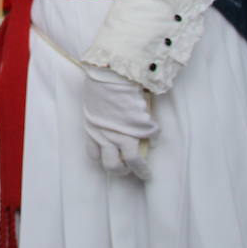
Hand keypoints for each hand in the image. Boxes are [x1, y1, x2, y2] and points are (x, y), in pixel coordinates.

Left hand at [81, 64, 157, 178]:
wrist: (112, 74)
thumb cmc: (101, 84)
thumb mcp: (93, 105)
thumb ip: (100, 120)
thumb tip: (110, 127)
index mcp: (92, 130)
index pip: (94, 155)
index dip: (103, 158)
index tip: (111, 158)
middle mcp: (106, 136)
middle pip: (112, 165)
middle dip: (121, 171)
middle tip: (128, 169)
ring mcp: (124, 133)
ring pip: (133, 161)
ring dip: (141, 169)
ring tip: (145, 173)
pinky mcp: (141, 126)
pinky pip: (151, 138)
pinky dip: (154, 140)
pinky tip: (154, 139)